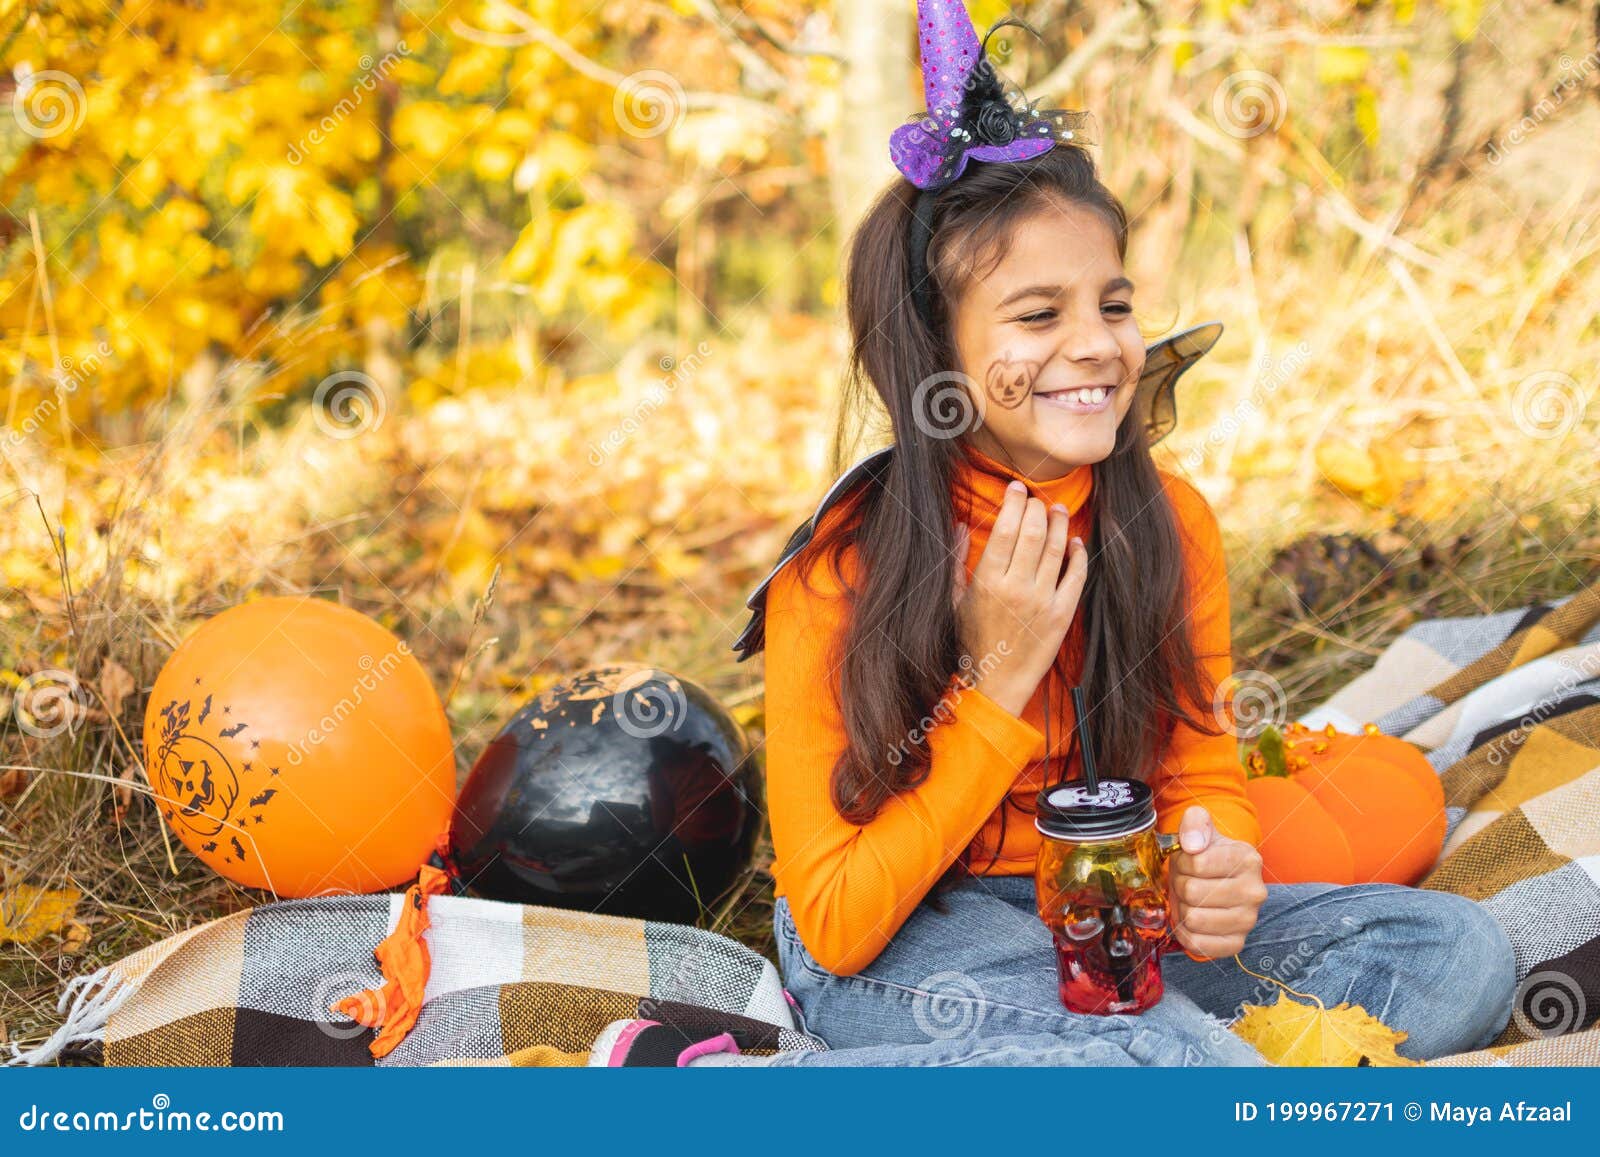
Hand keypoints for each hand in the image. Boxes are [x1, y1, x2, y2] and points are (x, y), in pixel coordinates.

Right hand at [951, 481, 1088, 716]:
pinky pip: (1076, 576)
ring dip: (1059, 523)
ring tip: (1058, 510)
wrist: (996, 684)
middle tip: (1036, 498)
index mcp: (987, 583)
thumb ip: (956, 562)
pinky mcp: (1062, 615)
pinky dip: (1078, 554)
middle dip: (1036, 508)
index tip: (1016, 489)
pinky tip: (1075, 542)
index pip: (1005, 530)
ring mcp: (1042, 602)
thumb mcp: (953, 602)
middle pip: (1033, 533)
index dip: (1013, 503)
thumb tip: (959, 526)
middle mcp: (1017, 589)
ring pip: (1056, 549)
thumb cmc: (970, 642)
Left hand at [1167, 806, 1267, 959]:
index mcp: (1248, 859)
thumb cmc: (1204, 856)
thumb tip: (1192, 844)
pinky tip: (1193, 920)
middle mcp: (1255, 892)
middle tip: (1188, 881)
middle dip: (1181, 885)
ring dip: (1182, 908)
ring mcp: (1248, 920)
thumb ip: (1195, 821)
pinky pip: (1197, 943)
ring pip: (1193, 919)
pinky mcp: (1236, 944)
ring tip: (1191, 899)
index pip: (1196, 863)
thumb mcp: (1199, 828)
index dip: (1182, 862)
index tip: (1188, 861)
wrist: (1212, 882)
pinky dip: (1186, 932)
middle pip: (1192, 892)